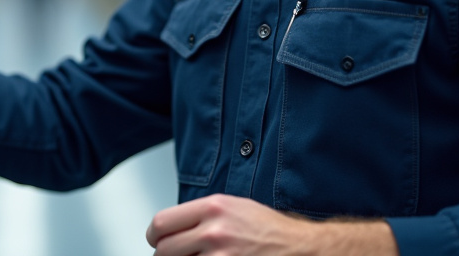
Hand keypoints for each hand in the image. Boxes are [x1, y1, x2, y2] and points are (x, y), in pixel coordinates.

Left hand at [146, 195, 396, 255]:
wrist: (303, 248)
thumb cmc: (271, 229)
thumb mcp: (234, 208)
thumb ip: (202, 215)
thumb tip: (173, 228)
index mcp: (213, 208)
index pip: (161, 223)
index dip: (155, 236)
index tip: (158, 241)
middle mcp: (215, 231)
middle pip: (164, 250)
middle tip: (174, 255)